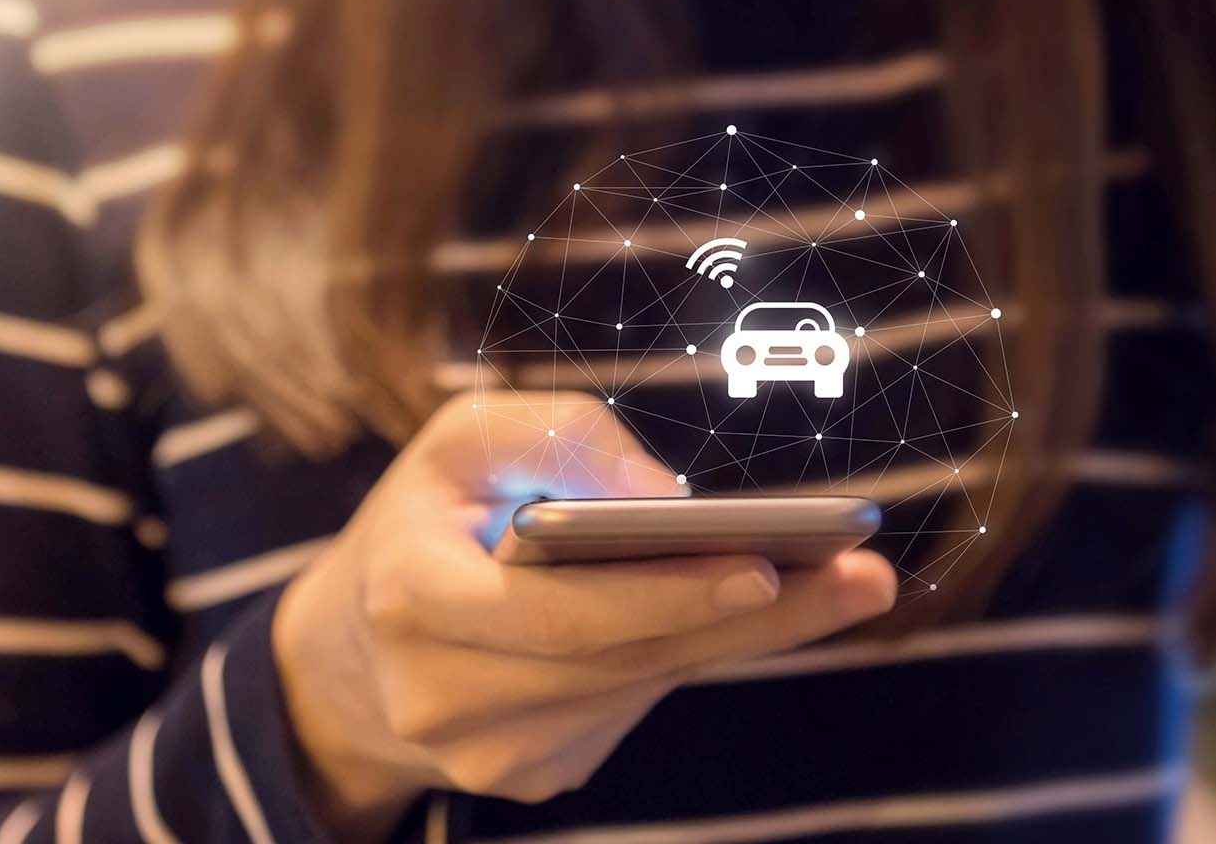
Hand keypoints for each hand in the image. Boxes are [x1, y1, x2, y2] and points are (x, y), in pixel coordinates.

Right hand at [271, 391, 896, 836]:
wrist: (353, 652)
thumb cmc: (426, 519)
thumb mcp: (464, 440)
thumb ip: (561, 439)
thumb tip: (669, 497)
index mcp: (411, 597)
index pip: (555, 609)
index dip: (662, 593)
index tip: (765, 564)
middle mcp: (440, 694)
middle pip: (624, 657)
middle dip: (750, 613)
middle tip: (863, 577)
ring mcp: (485, 752)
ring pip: (638, 687)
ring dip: (737, 634)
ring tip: (841, 585)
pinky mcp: (528, 777)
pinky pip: (627, 710)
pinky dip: (679, 656)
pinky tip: (734, 614)